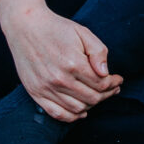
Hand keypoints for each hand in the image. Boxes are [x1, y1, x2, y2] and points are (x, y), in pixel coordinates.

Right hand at [4, 5, 120, 122]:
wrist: (25, 27)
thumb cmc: (56, 28)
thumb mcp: (82, 32)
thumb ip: (98, 52)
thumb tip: (106, 73)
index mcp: (74, 63)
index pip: (101, 83)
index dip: (113, 83)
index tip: (118, 79)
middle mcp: (60, 79)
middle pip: (92, 98)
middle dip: (107, 94)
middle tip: (113, 88)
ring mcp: (46, 88)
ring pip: (77, 108)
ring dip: (92, 105)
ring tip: (99, 96)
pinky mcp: (36, 93)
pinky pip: (57, 114)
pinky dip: (72, 117)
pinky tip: (82, 111)